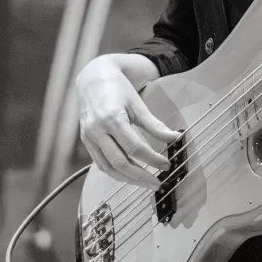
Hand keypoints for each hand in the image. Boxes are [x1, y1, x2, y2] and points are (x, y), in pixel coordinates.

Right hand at [76, 56, 179, 187]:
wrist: (93, 78)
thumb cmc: (118, 89)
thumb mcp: (138, 104)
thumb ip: (154, 125)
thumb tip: (175, 138)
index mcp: (112, 119)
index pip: (134, 147)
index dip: (152, 159)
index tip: (166, 165)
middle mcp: (97, 130)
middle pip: (120, 162)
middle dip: (140, 176)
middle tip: (157, 183)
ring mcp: (89, 137)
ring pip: (108, 167)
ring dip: (128, 179)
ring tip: (146, 183)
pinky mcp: (86, 141)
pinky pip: (100, 163)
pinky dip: (115, 172)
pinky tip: (129, 175)